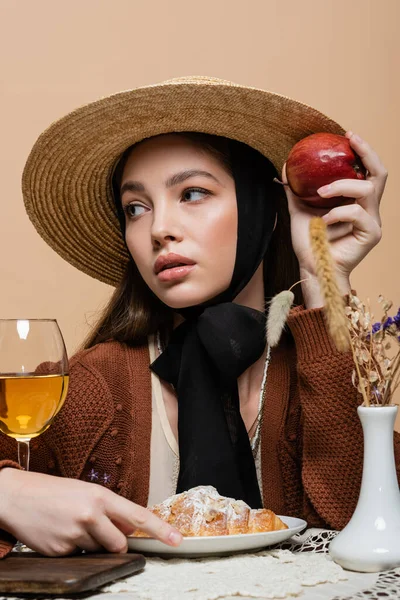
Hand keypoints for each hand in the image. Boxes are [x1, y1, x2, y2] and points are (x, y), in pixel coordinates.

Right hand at [0, 468, 181, 555]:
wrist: (16, 496)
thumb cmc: (52, 491)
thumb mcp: (85, 492)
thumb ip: (109, 510)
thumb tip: (129, 529)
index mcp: (100, 496)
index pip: (137, 515)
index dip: (160, 529)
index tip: (177, 540)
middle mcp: (90, 514)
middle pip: (119, 543)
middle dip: (113, 542)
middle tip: (94, 527)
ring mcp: (75, 534)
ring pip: (98, 551)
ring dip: (90, 544)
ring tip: (71, 525)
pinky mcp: (61, 551)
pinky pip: (78, 556)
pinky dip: (72, 548)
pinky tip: (59, 532)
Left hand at [282, 132, 385, 306]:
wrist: (312, 268)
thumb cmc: (309, 242)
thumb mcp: (299, 210)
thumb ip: (296, 189)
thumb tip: (286, 164)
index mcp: (356, 200)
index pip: (366, 169)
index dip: (362, 150)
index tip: (346, 135)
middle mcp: (368, 208)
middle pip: (380, 172)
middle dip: (367, 152)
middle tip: (350, 141)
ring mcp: (372, 221)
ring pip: (367, 189)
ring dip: (342, 186)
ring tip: (321, 192)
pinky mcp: (370, 235)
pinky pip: (356, 213)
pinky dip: (338, 212)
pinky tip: (323, 220)